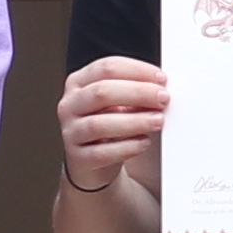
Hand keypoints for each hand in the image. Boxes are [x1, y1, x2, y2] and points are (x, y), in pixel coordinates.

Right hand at [55, 56, 168, 196]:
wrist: (95, 165)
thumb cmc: (110, 127)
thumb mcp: (119, 104)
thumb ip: (135, 93)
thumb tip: (160, 89)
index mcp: (78, 83)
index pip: (106, 67)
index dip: (136, 70)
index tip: (161, 78)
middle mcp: (70, 105)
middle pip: (102, 92)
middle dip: (138, 93)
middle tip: (163, 98)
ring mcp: (71, 132)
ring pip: (99, 124)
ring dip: (134, 121)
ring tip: (158, 121)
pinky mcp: (78, 159)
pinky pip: (101, 153)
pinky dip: (126, 147)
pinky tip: (143, 143)